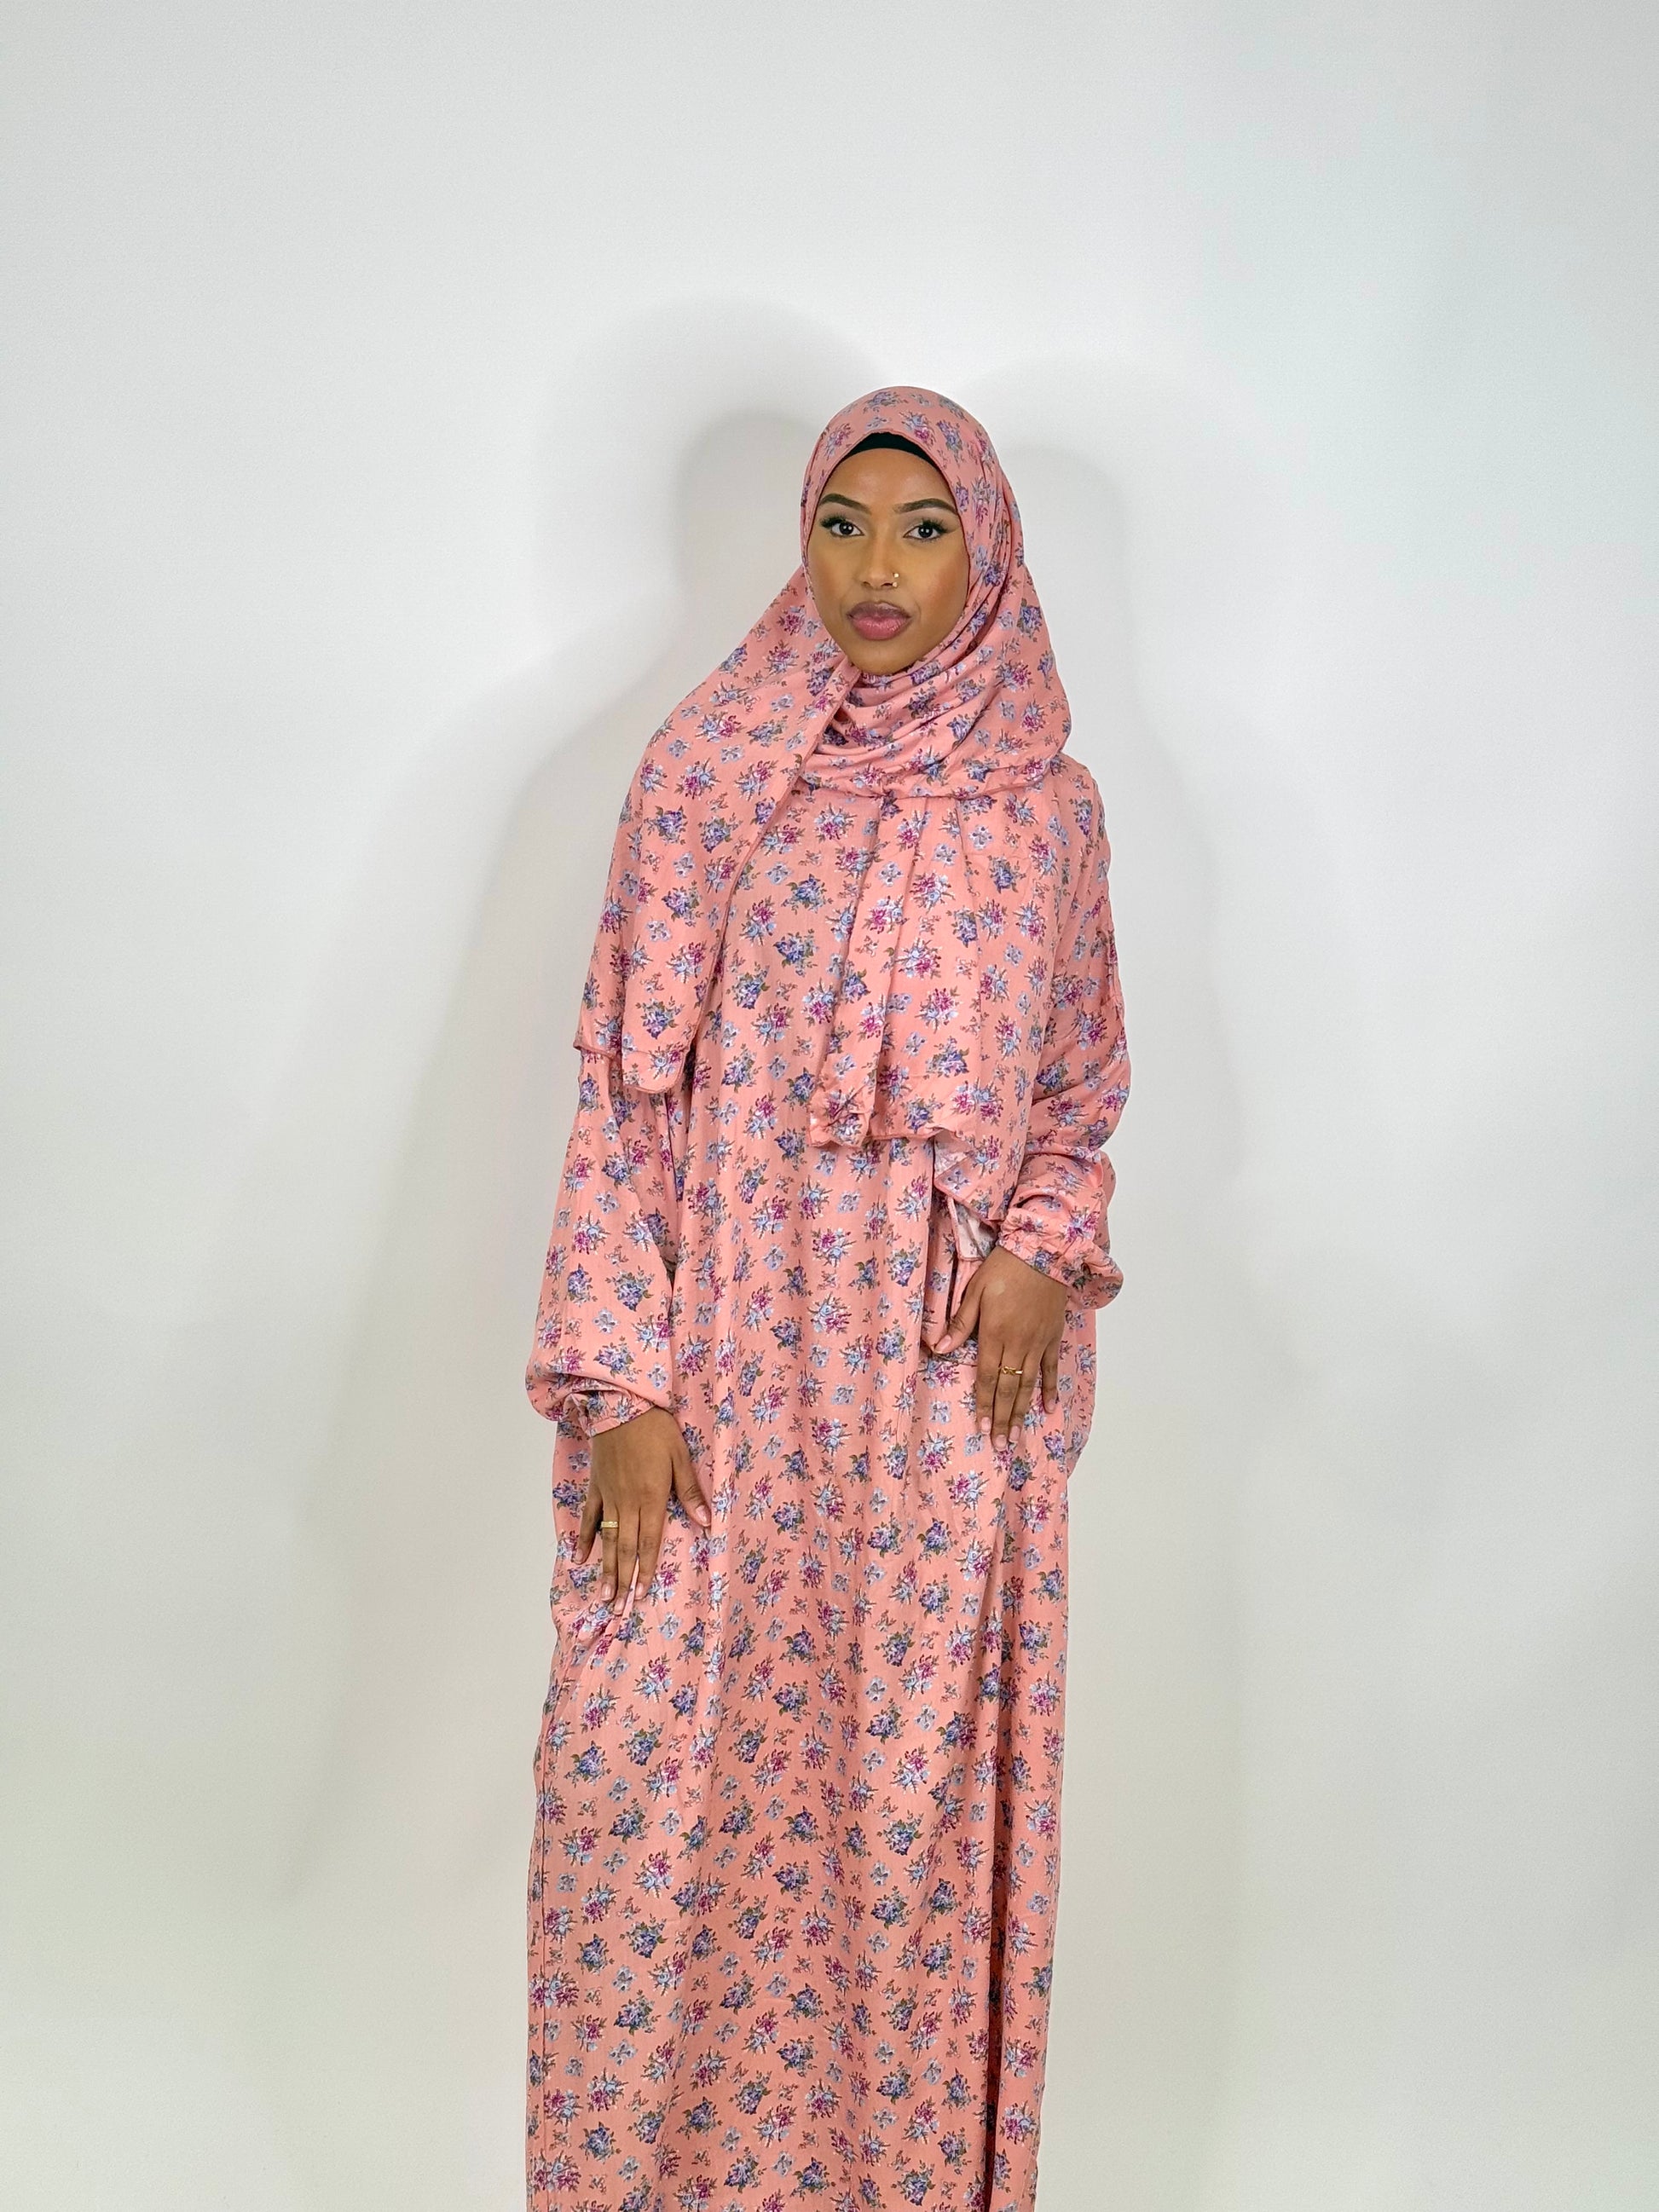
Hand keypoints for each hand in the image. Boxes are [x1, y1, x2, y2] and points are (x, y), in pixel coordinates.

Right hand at [579, 1406, 708, 1610]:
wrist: (621, 1404)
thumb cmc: (656, 1428)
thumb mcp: (681, 1456)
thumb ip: (690, 1491)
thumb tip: (706, 1522)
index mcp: (652, 1498)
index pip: (650, 1543)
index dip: (647, 1571)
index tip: (642, 1596)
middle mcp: (628, 1503)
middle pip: (627, 1549)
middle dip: (624, 1581)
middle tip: (618, 1610)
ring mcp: (609, 1496)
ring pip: (607, 1539)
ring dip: (606, 1569)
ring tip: (603, 1595)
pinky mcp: (595, 1486)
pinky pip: (588, 1517)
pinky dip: (583, 1538)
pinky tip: (579, 1558)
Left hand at [933, 1246, 1068, 1449]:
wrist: (1043, 1252)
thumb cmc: (1004, 1268)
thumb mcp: (975, 1290)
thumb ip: (960, 1323)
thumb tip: (940, 1348)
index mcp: (995, 1334)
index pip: (987, 1378)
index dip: (984, 1405)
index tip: (982, 1429)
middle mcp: (1017, 1344)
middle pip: (1008, 1389)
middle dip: (1003, 1419)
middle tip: (1001, 1446)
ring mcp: (1038, 1343)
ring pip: (1029, 1384)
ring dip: (1022, 1412)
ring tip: (1017, 1436)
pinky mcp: (1052, 1337)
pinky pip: (1052, 1368)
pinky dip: (1051, 1389)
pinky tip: (1049, 1408)